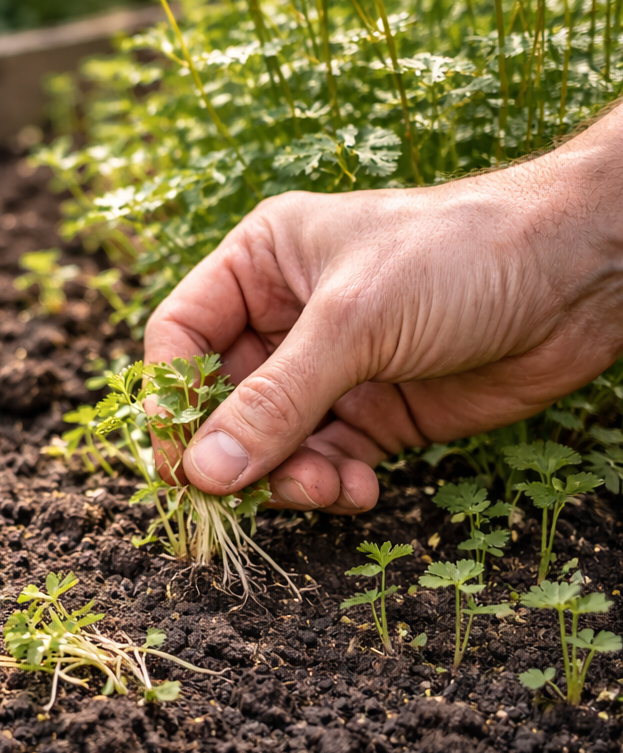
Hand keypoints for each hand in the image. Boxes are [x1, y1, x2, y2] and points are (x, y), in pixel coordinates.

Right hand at [145, 107, 622, 513]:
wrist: (581, 273)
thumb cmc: (457, 256)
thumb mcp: (354, 322)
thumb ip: (275, 401)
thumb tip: (202, 474)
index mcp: (260, 264)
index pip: (181, 335)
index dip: (171, 397)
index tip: (180, 460)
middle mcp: (285, 316)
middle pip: (220, 399)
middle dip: (236, 450)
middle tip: (246, 496)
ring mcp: (332, 368)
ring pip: (270, 441)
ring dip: (287, 477)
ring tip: (327, 489)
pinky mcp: (376, 413)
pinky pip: (324, 462)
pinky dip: (330, 484)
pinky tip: (359, 488)